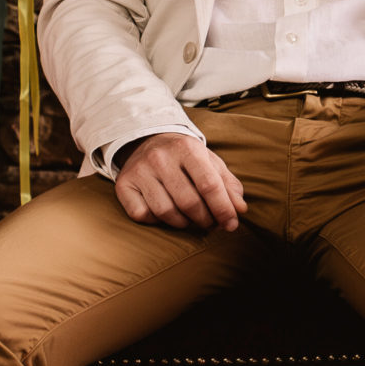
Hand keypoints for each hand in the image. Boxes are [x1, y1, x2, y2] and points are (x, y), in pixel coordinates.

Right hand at [115, 133, 247, 232]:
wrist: (146, 141)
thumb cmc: (185, 157)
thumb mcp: (209, 162)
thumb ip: (228, 185)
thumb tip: (240, 210)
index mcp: (187, 148)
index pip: (209, 185)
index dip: (223, 209)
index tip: (231, 225)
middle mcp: (160, 157)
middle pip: (189, 202)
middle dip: (205, 220)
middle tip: (210, 223)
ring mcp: (140, 170)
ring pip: (166, 212)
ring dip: (183, 223)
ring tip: (190, 219)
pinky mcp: (124, 184)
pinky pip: (142, 215)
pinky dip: (157, 221)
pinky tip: (165, 213)